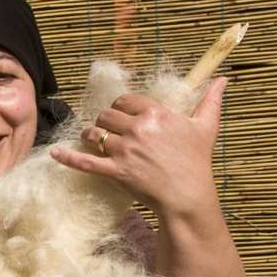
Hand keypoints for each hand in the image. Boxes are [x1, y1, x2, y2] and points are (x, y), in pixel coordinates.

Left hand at [50, 77, 226, 222]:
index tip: (122, 115)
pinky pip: (85, 162)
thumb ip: (210, 101)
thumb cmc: (197, 162)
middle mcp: (137, 129)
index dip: (120, 108)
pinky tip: (54, 153)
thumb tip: (222, 80)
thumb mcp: (206, 127)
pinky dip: (67, 157)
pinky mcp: (114, 171)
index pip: (125, 101)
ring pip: (94, 135)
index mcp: (156, 114)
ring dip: (90, 136)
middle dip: (105, 122)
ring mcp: (124, 151)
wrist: (187, 196)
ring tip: (92, 140)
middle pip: (106, 116)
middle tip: (108, 131)